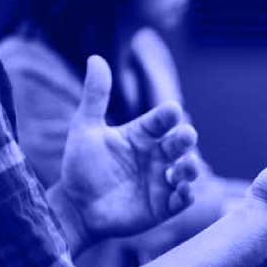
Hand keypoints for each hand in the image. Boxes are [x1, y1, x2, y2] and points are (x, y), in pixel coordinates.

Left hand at [50, 56, 198, 251]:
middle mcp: (156, 156)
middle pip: (178, 143)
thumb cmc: (80, 166)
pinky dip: (186, 194)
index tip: (171, 110)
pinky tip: (183, 190)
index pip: (160, 121)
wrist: (75, 207)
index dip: (167, 115)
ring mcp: (162, 181)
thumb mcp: (85, 129)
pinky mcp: (163, 206)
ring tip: (186, 167)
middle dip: (185, 139)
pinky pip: (182, 199)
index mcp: (141, 135)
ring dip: (190, 168)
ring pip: (186, 170)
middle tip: (185, 136)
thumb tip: (95, 58)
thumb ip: (95, 96)